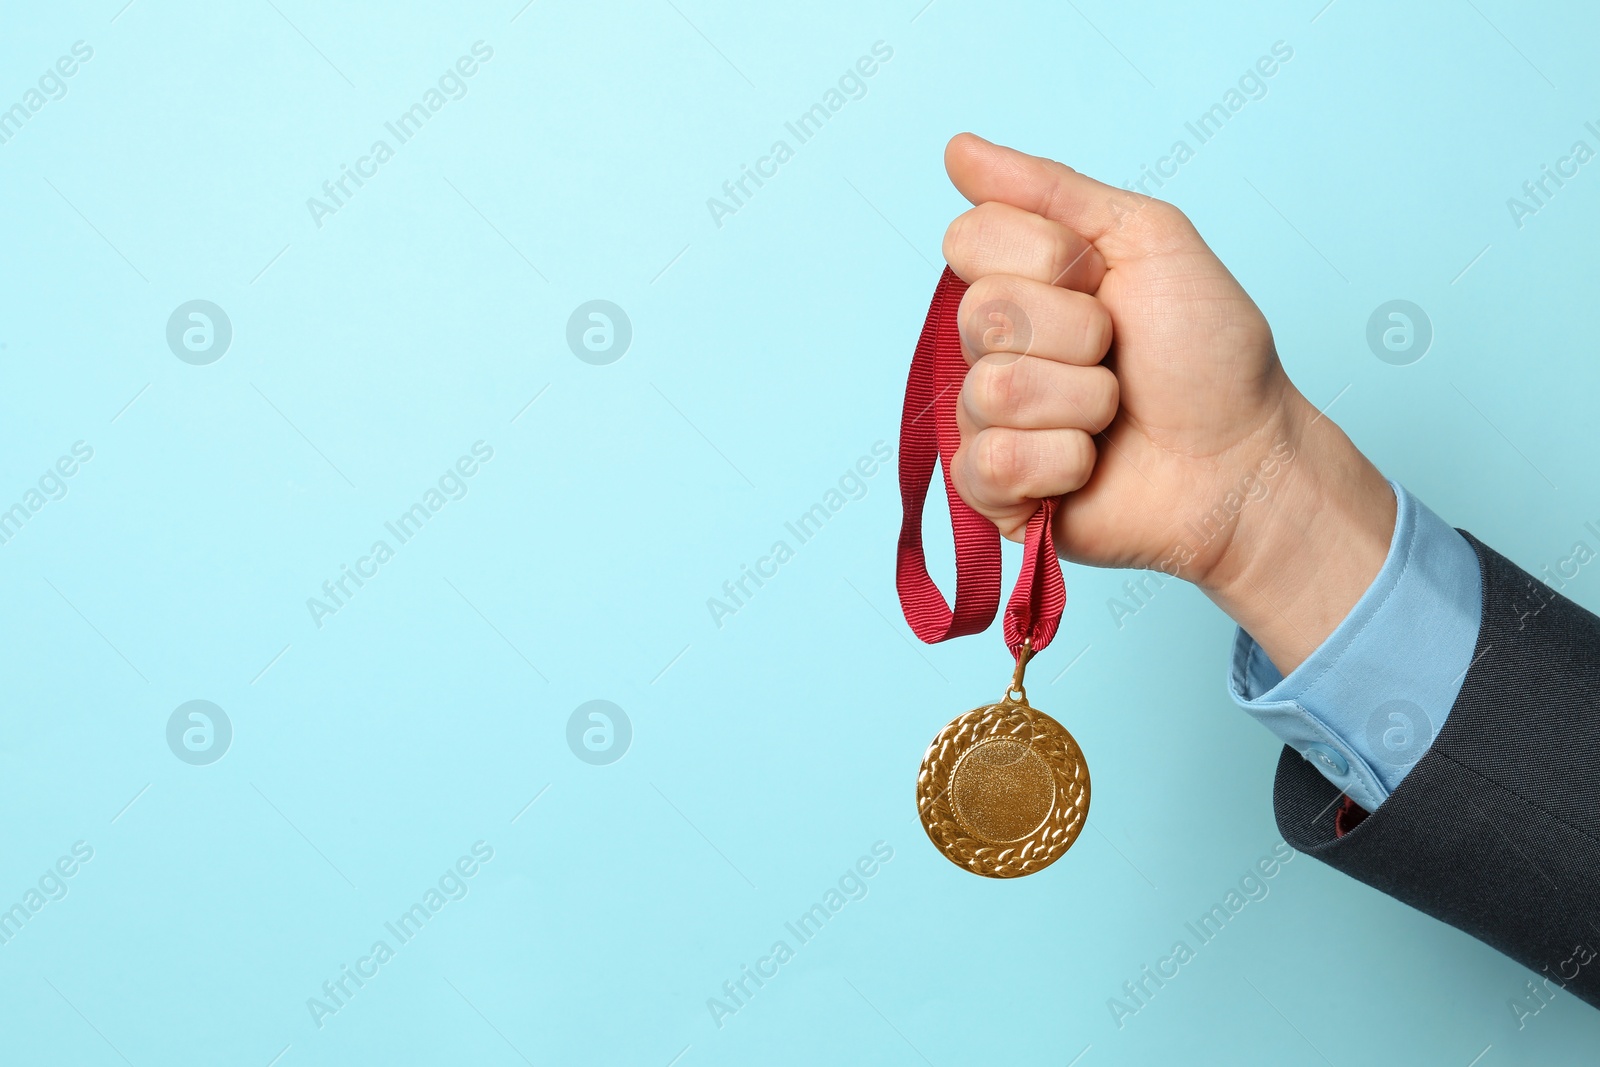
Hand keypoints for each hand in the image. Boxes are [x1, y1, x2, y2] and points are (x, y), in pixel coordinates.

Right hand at [941, 134, 1394, 672]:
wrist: (1243, 458)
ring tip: (1114, 415)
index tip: (1104, 280)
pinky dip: (1062, 462)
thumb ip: (1051, 190)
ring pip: (993, 391)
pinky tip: (1090, 466)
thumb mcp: (1147, 238)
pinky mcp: (992, 492)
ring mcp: (987, 420)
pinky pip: (991, 462)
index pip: (968, 238)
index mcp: (1020, 280)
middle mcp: (992, 346)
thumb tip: (958, 149)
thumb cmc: (1207, 355)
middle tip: (1117, 354)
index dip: (1048, 258)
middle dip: (1076, 332)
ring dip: (1082, 402)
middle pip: (978, 314)